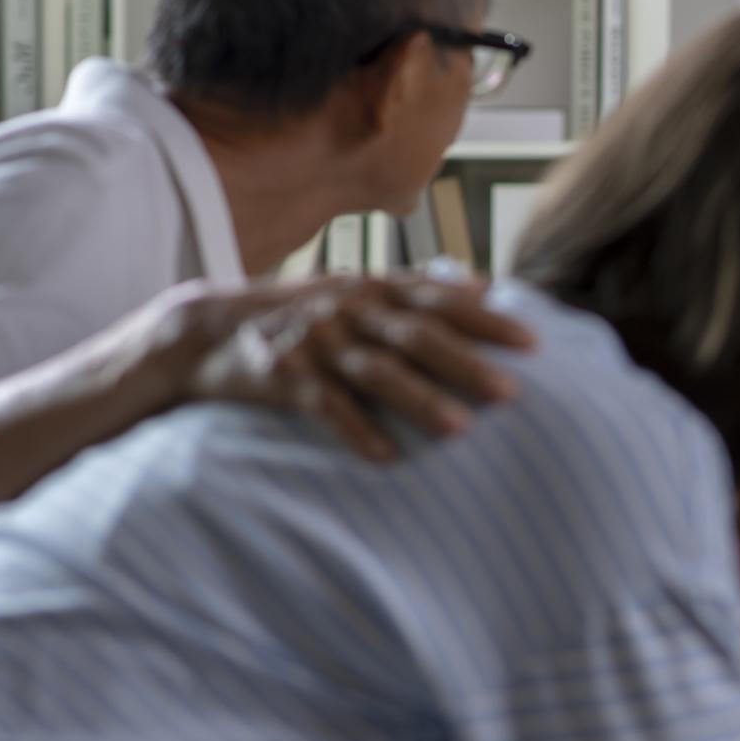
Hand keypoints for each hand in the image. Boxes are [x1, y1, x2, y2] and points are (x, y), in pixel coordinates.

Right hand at [136, 273, 535, 461]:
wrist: (205, 331)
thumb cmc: (302, 314)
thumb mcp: (357, 290)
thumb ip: (417, 288)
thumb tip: (484, 285)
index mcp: (373, 289)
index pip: (440, 301)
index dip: (488, 320)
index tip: (534, 344)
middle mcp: (348, 309)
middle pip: (416, 335)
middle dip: (467, 364)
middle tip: (512, 392)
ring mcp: (315, 341)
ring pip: (376, 372)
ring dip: (421, 402)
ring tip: (461, 431)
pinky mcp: (282, 375)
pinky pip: (325, 407)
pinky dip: (356, 431)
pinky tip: (386, 456)